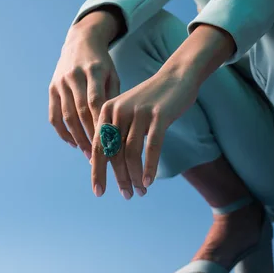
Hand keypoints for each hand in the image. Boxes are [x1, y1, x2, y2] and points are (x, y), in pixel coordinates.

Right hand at [48, 23, 120, 161]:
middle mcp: (74, 76)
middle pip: (80, 111)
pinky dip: (62, 132)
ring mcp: (60, 82)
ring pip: (67, 116)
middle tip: (101, 156)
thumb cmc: (102, 63)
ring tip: (89, 154)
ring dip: (77, 138)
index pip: (95, 102)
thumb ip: (113, 97)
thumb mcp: (112, 74)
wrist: (80, 41)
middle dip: (90, 136)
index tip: (111, 143)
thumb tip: (119, 127)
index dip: (101, 123)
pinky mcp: (51, 88)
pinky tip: (73, 143)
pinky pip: (54, 115)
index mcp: (93, 71)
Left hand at [91, 68, 199, 198]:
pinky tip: (149, 181)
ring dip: (134, 176)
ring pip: (131, 153)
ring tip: (140, 191)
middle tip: (127, 195)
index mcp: (107, 110)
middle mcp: (119, 111)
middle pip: (114, 153)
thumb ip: (115, 132)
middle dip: (119, 178)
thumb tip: (102, 162)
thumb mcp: (127, 111)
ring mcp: (139, 112)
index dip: (97, 171)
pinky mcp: (159, 115)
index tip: (99, 192)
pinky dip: (149, 167)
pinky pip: (152, 147)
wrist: (176, 77)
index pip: (99, 147)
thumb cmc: (151, 100)